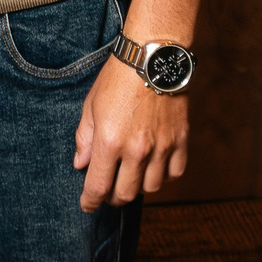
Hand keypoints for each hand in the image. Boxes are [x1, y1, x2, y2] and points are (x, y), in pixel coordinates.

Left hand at [74, 54, 188, 212]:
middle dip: (112, 198)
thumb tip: (81, 164)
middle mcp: (137, 149)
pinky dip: (164, 176)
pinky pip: (175, 173)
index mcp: (110, 141)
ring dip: (138, 187)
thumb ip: (85, 139)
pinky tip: (154, 167)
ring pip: (151, 188)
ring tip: (131, 176)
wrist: (153, 56)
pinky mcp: (181, 139)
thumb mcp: (91, 106)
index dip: (90, 202)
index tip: (88, 206)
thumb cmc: (118, 78)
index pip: (98, 187)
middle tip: (108, 191)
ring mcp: (162, 146)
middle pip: (125, 193)